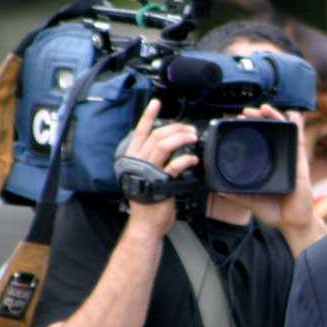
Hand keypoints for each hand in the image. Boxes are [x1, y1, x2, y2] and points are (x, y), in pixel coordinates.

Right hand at [122, 99, 198, 235]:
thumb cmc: (148, 200)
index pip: (140, 132)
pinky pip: (174, 165)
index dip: (148, 116)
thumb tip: (169, 144)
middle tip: (189, 129)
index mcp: (133, 158)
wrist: (146, 223)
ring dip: (181, 138)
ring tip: (192, 137)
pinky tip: (193, 158)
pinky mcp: (159, 183)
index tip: (156, 103)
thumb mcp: (146, 175)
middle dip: (176, 128)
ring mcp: (147, 172)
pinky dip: (185, 159)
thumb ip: (153, 160)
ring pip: (163, 145)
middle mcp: (137, 162)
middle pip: (157, 135)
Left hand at [213, 105, 323, 254]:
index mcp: (265, 166)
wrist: (292, 222)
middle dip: (257, 118)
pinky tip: (293, 115)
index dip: (247, 129)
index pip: (255, 142)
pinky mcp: (300, 162)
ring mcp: (289, 158)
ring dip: (274, 116)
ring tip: (264, 109)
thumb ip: (237, 196)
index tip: (236, 121)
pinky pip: (299, 140)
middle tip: (245, 112)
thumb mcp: (251, 202)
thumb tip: (219, 190)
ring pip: (282, 131)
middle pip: (268, 131)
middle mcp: (277, 159)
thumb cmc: (274, 211)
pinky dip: (298, 126)